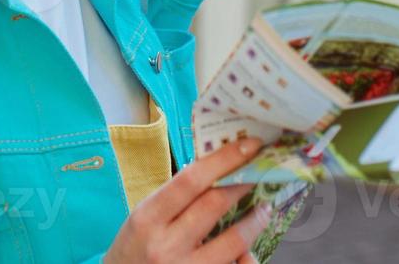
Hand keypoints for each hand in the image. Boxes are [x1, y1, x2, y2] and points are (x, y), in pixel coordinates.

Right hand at [102, 137, 270, 262]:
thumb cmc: (135, 246)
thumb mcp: (145, 216)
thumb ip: (176, 197)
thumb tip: (217, 171)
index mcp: (148, 217)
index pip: (190, 179)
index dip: (223, 159)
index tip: (248, 145)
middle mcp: (165, 244)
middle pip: (214, 205)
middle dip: (243, 184)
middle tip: (260, 172)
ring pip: (233, 242)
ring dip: (255, 222)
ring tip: (263, 209)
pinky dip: (245, 257)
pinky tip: (249, 250)